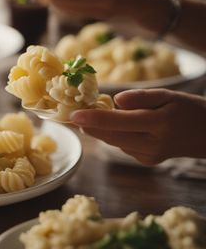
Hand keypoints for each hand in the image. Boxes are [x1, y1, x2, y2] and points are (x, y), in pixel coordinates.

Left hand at [70, 89, 205, 164]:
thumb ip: (141, 97)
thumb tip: (115, 100)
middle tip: (70, 113)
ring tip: (83, 116)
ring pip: (114, 142)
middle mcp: (151, 144)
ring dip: (98, 130)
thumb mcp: (167, 95)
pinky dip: (112, 135)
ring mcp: (148, 156)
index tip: (73, 114)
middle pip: (111, 136)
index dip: (93, 118)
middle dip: (88, 125)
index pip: (118, 122)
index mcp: (158, 124)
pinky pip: (122, 146)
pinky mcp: (146, 160)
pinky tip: (111, 125)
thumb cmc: (187, 109)